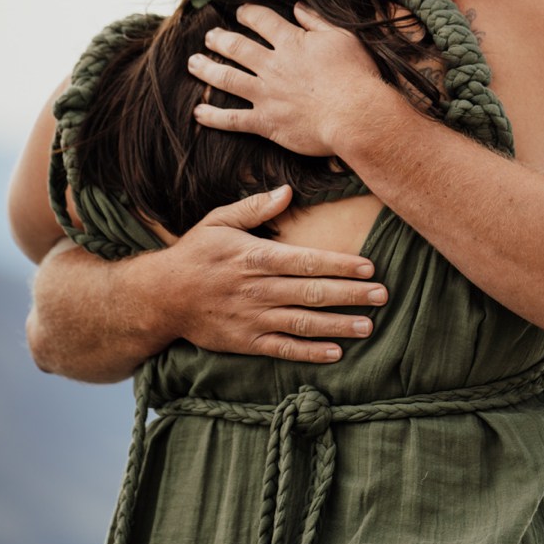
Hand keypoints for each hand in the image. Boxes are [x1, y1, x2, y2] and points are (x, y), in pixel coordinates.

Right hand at [159, 182, 388, 362]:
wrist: (160, 297)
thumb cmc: (195, 254)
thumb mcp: (219, 221)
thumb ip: (255, 207)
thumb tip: (287, 191)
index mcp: (255, 258)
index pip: (307, 261)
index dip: (341, 265)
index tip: (369, 267)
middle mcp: (258, 290)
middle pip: (313, 293)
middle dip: (351, 294)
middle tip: (382, 295)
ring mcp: (253, 319)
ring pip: (304, 323)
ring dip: (339, 325)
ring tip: (368, 325)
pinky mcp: (246, 342)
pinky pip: (283, 349)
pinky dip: (310, 352)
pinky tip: (336, 352)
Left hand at [187, 3, 384, 157]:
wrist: (356, 115)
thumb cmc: (356, 76)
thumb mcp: (343, 38)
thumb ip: (317, 21)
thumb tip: (298, 7)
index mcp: (291, 42)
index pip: (260, 20)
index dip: (247, 13)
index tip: (240, 12)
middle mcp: (272, 65)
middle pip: (236, 46)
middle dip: (219, 39)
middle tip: (209, 37)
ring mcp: (266, 94)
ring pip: (226, 78)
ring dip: (206, 69)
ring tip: (194, 63)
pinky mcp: (266, 122)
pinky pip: (233, 119)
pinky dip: (213, 116)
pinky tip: (199, 112)